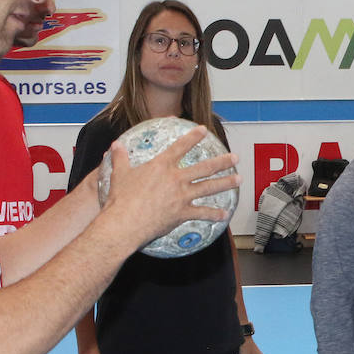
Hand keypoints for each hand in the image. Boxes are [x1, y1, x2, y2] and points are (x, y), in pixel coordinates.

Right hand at [101, 127, 241, 244]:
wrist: (125, 223)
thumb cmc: (120, 199)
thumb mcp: (118, 174)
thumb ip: (119, 158)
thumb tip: (115, 145)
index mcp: (161, 166)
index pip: (180, 146)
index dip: (193, 137)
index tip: (204, 130)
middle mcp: (176, 178)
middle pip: (204, 167)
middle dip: (222, 161)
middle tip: (235, 157)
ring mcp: (182, 196)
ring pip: (209, 187)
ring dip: (226, 183)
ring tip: (238, 179)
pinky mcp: (183, 213)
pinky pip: (202, 213)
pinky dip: (214, 214)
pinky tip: (225, 215)